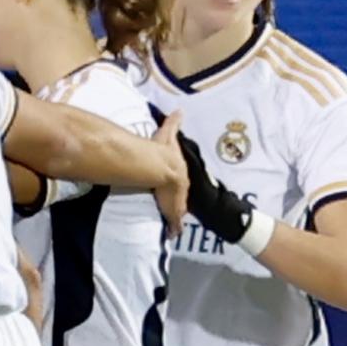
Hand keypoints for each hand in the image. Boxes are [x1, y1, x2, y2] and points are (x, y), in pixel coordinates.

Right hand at [151, 111, 187, 233]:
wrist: (164, 168)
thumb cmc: (164, 152)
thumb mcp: (169, 135)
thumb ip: (174, 123)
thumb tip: (179, 110)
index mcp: (180, 174)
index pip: (182, 181)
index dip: (179, 185)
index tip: (178, 189)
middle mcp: (181, 189)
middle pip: (182, 199)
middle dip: (181, 204)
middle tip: (178, 210)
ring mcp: (177, 201)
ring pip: (178, 213)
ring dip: (177, 220)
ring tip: (175, 228)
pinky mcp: (172, 211)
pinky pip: (173, 223)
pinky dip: (173, 229)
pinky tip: (172, 235)